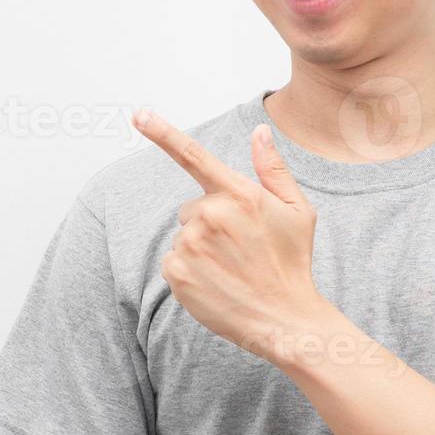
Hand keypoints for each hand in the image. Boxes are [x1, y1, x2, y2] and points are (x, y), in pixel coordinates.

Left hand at [132, 107, 331, 364]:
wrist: (285, 320)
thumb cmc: (292, 263)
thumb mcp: (296, 211)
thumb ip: (272, 169)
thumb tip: (259, 132)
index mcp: (239, 194)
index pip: (193, 156)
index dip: (162, 132)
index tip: (138, 114)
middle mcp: (210, 215)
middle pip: (192, 208)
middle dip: (210, 222)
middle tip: (240, 248)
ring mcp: (190, 245)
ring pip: (184, 235)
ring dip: (200, 247)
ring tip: (231, 268)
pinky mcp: (176, 272)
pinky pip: (173, 261)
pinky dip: (189, 270)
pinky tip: (215, 282)